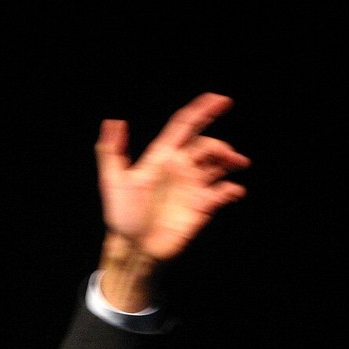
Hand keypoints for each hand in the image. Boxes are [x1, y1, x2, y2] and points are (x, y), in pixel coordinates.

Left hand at [94, 92, 249, 309]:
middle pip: (206, 145)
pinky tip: (233, 191)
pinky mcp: (201, 207)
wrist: (134, 248)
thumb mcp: (113, 181)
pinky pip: (223, 192)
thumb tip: (113, 120)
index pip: (185, 126)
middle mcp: (179, 169)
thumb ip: (111, 150)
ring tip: (236, 164)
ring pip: (218, 164)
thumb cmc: (122, 216)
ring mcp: (191, 187)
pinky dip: (232, 189)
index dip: (202, 110)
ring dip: (230, 160)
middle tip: (229, 156)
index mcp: (162, 158)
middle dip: (220, 145)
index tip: (220, 99)